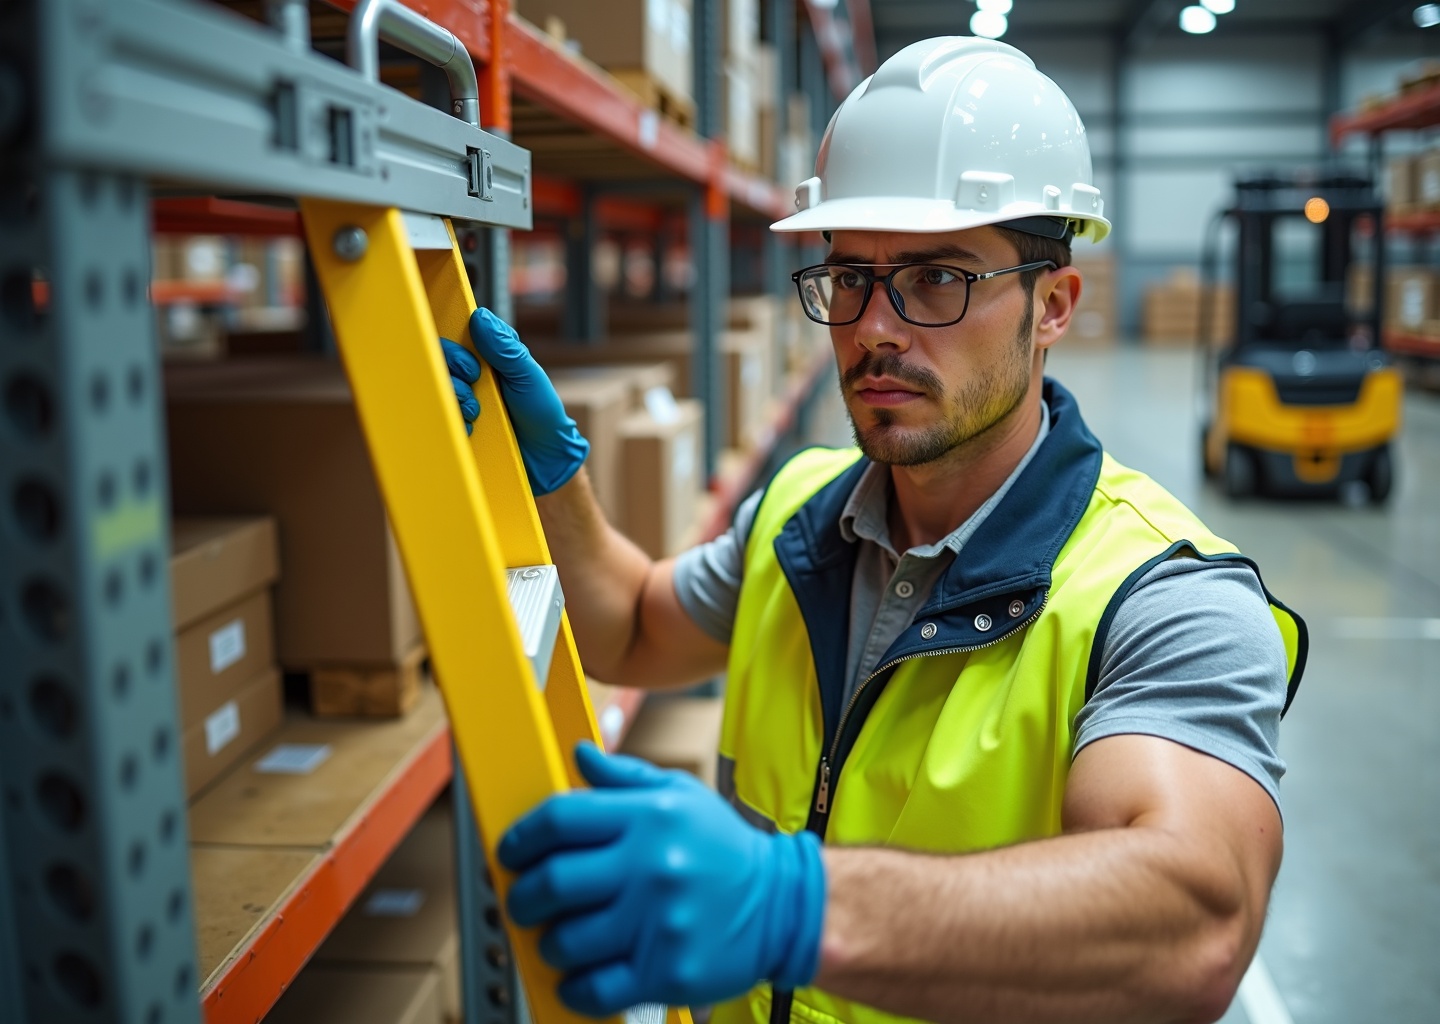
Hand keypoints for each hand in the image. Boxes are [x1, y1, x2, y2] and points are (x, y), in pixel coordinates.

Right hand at [439, 307, 588, 494]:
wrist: (545, 459)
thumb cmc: (541, 413)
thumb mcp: (528, 376)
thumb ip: (505, 348)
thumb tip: (479, 317)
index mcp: (485, 359)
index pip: (453, 340)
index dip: (455, 352)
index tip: (474, 368)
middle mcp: (468, 377)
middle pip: (436, 364)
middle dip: (453, 378)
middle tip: (474, 391)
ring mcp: (460, 403)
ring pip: (434, 392)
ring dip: (454, 401)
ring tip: (477, 414)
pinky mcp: (455, 427)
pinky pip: (436, 420)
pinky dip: (452, 424)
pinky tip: (471, 431)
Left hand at [498, 742, 825, 1015]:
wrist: (784, 905)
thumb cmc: (723, 849)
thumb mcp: (680, 795)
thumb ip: (624, 779)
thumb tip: (578, 755)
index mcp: (650, 817)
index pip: (560, 819)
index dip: (521, 837)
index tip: (511, 852)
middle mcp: (652, 866)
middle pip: (554, 882)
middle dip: (522, 896)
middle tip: (523, 900)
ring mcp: (659, 922)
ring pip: (567, 939)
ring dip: (548, 941)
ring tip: (559, 936)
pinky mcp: (668, 970)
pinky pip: (596, 988)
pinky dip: (574, 986)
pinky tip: (578, 975)